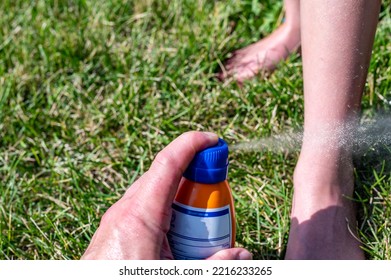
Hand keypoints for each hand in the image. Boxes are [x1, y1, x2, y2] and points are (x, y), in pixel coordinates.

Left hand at [82, 131, 251, 259]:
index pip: (168, 163)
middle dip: (193, 170)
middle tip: (217, 183)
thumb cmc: (130, 279)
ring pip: (154, 189)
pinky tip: (177, 227)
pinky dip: (165, 205)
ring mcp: (117, 217)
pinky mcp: (115, 227)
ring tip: (200, 213)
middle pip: (164, 174)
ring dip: (179, 190)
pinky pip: (144, 204)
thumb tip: (242, 255)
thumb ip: (212, 264)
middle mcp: (125, 209)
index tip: (214, 140)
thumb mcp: (176, 274)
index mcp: (140, 215)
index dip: (192, 144)